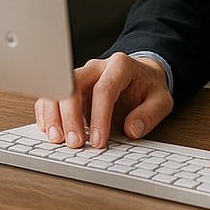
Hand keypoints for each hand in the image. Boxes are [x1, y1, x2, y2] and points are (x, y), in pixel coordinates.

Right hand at [34, 52, 172, 148]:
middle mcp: (96, 68)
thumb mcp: (161, 99)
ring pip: (57, 89)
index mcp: (120, 66)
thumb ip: (150, 113)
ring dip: (53, 115)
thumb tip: (132, 128)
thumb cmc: (148, 87)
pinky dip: (48, 114)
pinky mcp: (70, 89)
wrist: (142, 75)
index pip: (104, 88)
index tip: (98, 140)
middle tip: (75, 143)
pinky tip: (51, 132)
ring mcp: (81, 77)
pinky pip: (51, 96)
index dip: (99, 116)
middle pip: (73, 85)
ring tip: (57, 139)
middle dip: (70, 116)